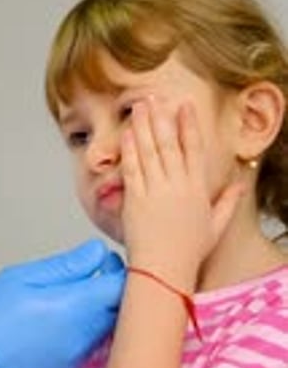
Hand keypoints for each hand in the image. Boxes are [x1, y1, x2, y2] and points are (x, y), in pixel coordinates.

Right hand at [0, 239, 125, 367]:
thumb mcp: (22, 277)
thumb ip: (66, 266)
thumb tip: (97, 253)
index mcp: (75, 309)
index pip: (122, 287)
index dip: (119, 268)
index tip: (103, 259)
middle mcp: (84, 337)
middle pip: (120, 309)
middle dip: (112, 288)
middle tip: (89, 273)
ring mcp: (77, 358)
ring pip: (107, 327)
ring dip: (99, 309)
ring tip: (68, 295)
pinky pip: (89, 344)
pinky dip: (84, 329)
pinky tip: (58, 320)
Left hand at [121, 99, 242, 281]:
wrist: (163, 270)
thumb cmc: (188, 252)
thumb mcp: (215, 226)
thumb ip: (228, 202)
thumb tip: (241, 185)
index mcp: (197, 189)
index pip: (194, 148)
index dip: (189, 124)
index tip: (184, 104)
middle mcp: (177, 186)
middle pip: (169, 143)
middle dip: (161, 117)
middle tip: (154, 97)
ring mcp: (155, 191)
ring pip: (149, 151)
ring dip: (142, 126)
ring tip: (137, 106)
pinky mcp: (135, 199)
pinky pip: (132, 167)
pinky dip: (129, 148)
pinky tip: (126, 133)